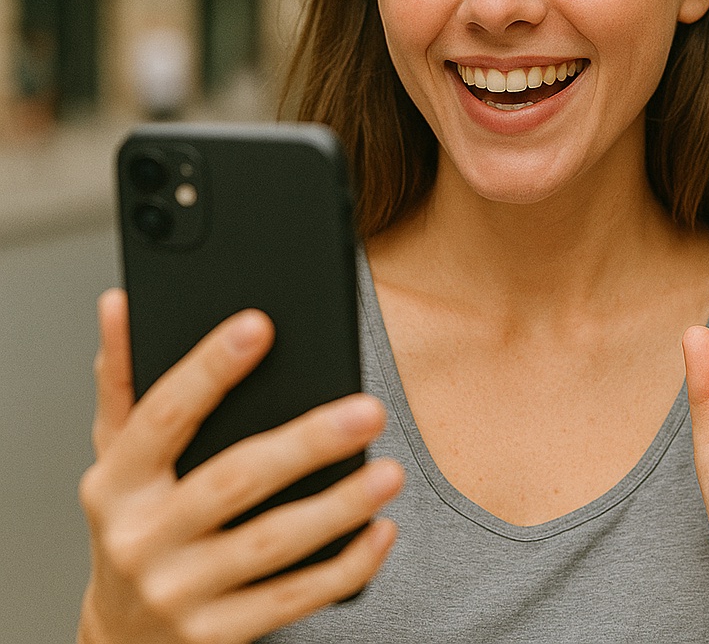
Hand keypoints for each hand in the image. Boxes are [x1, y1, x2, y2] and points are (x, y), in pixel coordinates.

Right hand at [77, 290, 403, 643]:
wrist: (120, 638)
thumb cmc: (134, 522)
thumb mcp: (114, 453)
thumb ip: (122, 378)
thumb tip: (121, 302)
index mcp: (116, 482)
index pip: (162, 415)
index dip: (209, 369)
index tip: (259, 326)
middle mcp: (141, 539)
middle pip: (233, 480)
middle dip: (306, 443)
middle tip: (368, 410)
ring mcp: (178, 593)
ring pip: (272, 544)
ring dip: (339, 506)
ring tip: (389, 472)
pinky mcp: (215, 635)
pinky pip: (291, 600)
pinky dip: (343, 566)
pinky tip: (380, 531)